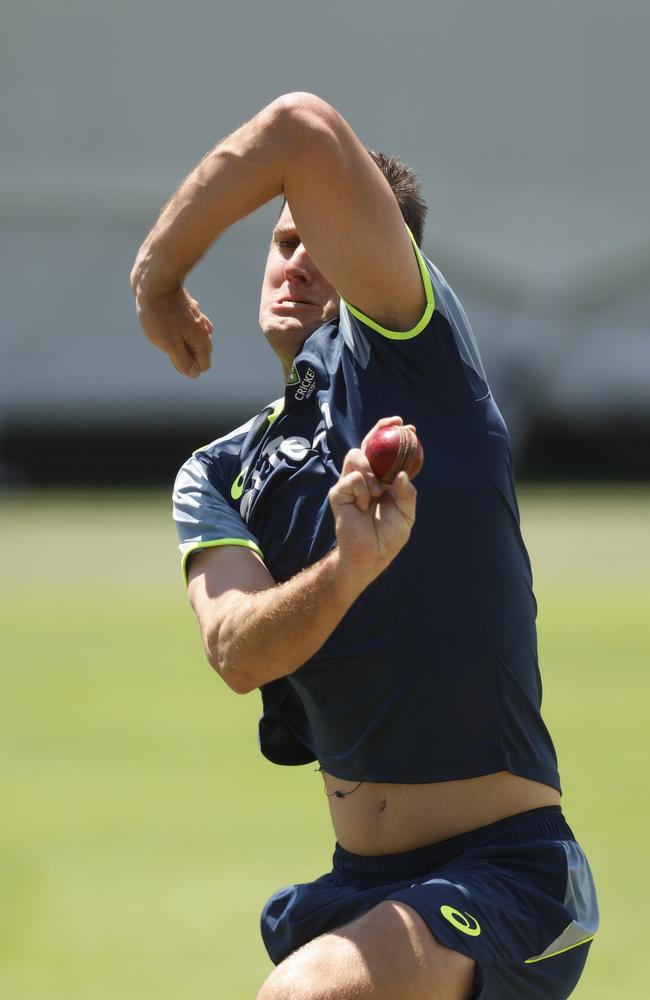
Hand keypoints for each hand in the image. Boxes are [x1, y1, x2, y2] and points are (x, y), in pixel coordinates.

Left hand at [134, 286, 212, 378]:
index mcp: (201, 340)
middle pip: (201, 352)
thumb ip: (183, 361)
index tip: (171, 354)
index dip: (187, 366)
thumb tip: (193, 374)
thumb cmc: (159, 315)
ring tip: (165, 331)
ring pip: (194, 338)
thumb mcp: (169, 344)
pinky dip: (179, 327)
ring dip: (182, 341)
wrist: (155, 282)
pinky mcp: (188, 307)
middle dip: (185, 354)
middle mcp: (204, 329)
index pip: (203, 365)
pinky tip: (167, 320)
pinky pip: (187, 324)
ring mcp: (197, 316)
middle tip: (167, 343)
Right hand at [329, 418, 416, 584]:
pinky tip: (365, 504)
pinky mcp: (338, 493)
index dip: (390, 434)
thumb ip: (407, 494)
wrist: (370, 556)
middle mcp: (365, 477)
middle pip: (366, 444)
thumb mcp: (407, 514)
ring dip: (371, 470)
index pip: (383, 451)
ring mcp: (350, 484)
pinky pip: (351, 479)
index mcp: (382, 479)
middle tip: (397, 428)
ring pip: (355, 456)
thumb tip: (404, 474)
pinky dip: (363, 489)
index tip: (405, 425)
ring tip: (379, 491)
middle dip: (379, 431)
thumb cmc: (388, 537)